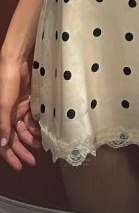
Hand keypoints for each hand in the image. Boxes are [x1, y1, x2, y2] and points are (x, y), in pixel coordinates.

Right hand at [0, 57, 41, 171]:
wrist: (17, 61)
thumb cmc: (6, 82)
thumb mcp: (5, 104)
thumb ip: (4, 124)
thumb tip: (4, 144)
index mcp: (0, 118)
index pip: (4, 143)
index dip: (11, 156)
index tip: (20, 167)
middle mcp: (8, 116)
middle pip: (15, 139)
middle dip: (23, 151)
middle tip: (33, 161)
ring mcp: (18, 109)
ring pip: (25, 130)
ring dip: (31, 139)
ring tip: (40, 147)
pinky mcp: (28, 102)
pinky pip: (32, 118)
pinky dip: (36, 126)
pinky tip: (42, 133)